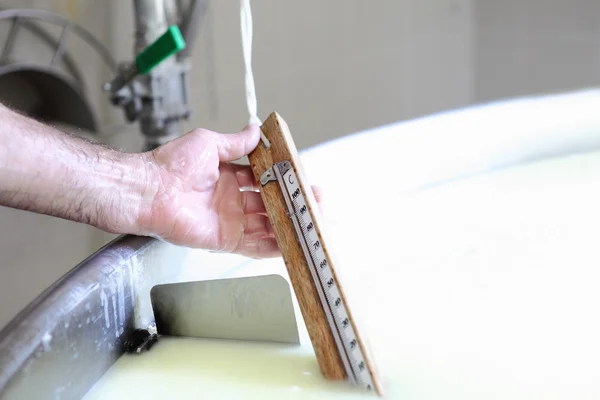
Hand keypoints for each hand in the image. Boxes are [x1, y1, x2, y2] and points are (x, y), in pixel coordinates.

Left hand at [137, 125, 320, 258]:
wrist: (151, 189)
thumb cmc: (171, 164)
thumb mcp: (209, 143)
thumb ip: (236, 142)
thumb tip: (254, 130)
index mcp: (228, 177)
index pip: (263, 180)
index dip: (282, 181)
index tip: (300, 179)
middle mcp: (231, 200)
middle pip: (269, 204)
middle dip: (292, 204)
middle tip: (313, 203)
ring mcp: (229, 221)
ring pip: (266, 225)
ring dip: (288, 225)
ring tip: (311, 223)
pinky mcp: (224, 239)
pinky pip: (254, 246)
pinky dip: (273, 246)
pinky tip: (291, 244)